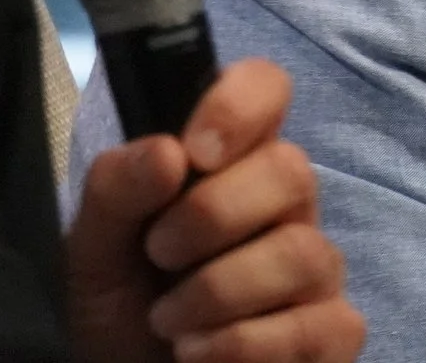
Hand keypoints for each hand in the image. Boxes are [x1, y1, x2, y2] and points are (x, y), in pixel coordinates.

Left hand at [65, 58, 364, 362]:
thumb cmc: (119, 308)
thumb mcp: (92, 250)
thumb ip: (116, 192)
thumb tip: (168, 151)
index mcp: (230, 163)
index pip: (266, 89)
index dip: (240, 105)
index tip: (195, 151)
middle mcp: (285, 206)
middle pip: (292, 170)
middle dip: (213, 215)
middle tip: (159, 254)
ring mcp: (315, 269)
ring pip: (302, 251)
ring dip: (218, 292)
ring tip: (167, 323)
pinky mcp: (333, 331)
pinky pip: (317, 325)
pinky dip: (245, 345)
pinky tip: (201, 355)